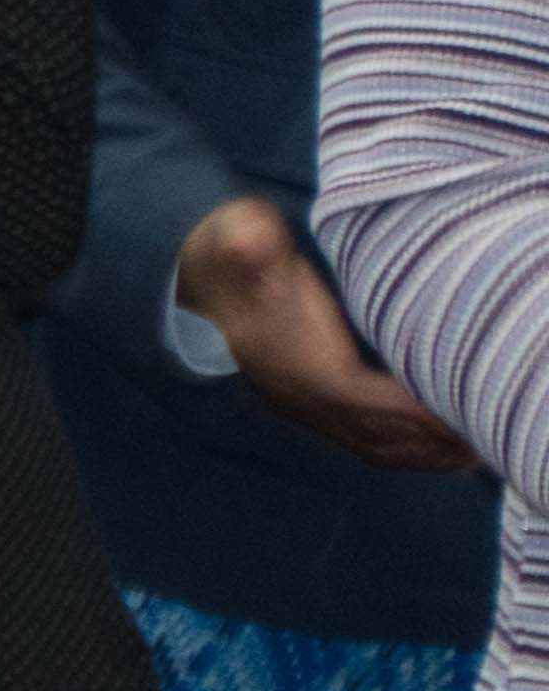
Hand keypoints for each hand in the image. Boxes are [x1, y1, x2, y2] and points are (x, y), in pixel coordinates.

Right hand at [178, 197, 478, 473]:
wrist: (204, 283)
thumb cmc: (240, 260)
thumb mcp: (241, 240)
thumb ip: (249, 239)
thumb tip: (250, 236)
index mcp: (293, 362)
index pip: (358, 397)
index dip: (409, 409)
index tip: (458, 410)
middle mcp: (299, 397)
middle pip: (375, 435)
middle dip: (430, 439)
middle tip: (487, 433)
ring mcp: (306, 409)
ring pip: (373, 447)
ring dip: (424, 454)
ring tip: (476, 447)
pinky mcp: (314, 410)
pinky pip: (364, 445)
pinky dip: (405, 454)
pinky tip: (438, 452)